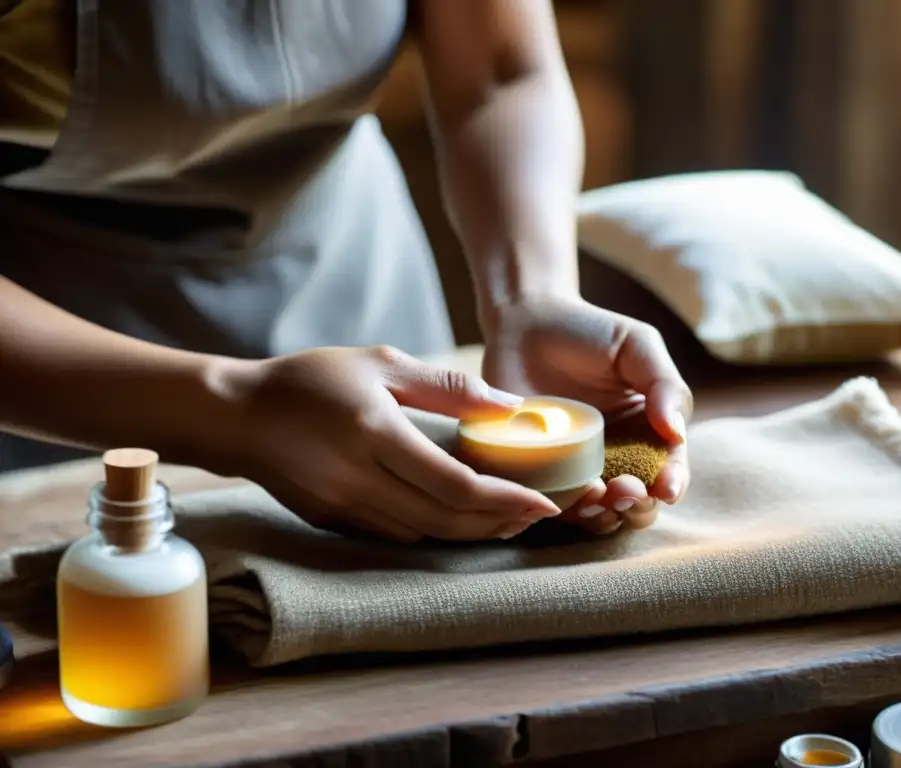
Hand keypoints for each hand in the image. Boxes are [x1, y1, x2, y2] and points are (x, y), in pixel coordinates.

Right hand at [224, 345, 561, 541]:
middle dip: (499, 523)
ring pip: (424, 534)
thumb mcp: (380, 364)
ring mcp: (343, 507)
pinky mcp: (333, 521)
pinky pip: (396, 534)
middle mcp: (359, 480)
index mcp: (375, 434)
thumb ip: (447, 387)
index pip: (455, 485)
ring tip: (508, 516)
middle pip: (446, 521)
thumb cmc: (310, 380)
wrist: (235, 415)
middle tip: (537, 515)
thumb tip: (510, 405)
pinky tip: (458, 516)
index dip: (506, 500)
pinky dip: (435, 529)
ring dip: (471, 531)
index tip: (544, 502)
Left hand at [483, 296, 691, 534]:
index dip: (672, 484)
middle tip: (626, 490)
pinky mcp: (539, 472)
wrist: (525, 321)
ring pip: (599, 513)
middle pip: (639, 502)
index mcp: (647, 433)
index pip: (670, 469)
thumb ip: (664, 385)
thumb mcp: (637, 347)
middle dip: (638, 506)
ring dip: (603, 516)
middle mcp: (616, 458)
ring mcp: (576, 469)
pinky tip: (565, 495)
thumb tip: (676, 433)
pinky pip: (553, 502)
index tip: (666, 487)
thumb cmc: (588, 331)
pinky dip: (562, 507)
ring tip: (598, 496)